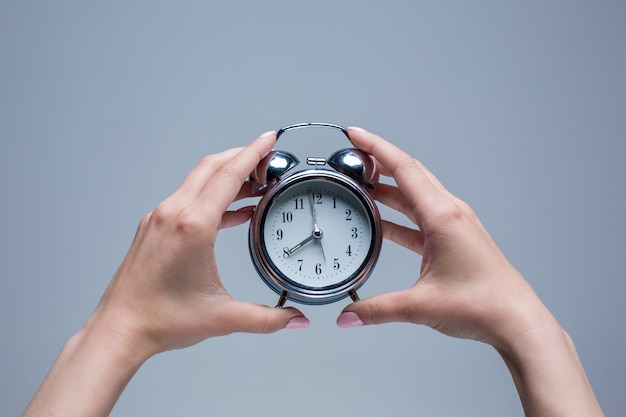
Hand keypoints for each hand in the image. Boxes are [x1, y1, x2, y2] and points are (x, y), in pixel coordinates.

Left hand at [22, 131, 308, 416]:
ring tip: (256, 185)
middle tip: (269, 159)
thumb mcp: (223, 318)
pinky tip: (231, 212)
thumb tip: (296, 319)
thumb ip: (267, 318)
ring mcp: (159, 218)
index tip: (269, 139)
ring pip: (197, 180)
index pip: (227, 176)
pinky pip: (187, 198)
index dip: (252, 153)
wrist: (120, 329)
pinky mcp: (153, 227)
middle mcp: (173, 214)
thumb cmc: (161, 320)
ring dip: (227, 176)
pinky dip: (212, 196)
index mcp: (192, 226)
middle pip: (212, 168)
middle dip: (243, 157)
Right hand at [336, 127, 536, 345]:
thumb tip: (348, 315)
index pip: (404, 169)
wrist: (515, 320)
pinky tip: (381, 220)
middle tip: (351, 156)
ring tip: (360, 185)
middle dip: (378, 161)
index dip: (376, 147)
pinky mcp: (453, 237)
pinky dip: (398, 213)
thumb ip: (378, 309)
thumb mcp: (421, 306)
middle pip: (409, 173)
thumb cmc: (483, 305)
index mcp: (443, 217)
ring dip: (387, 187)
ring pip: (415, 194)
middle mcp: (450, 213)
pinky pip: (420, 216)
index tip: (354, 134)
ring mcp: (453, 224)